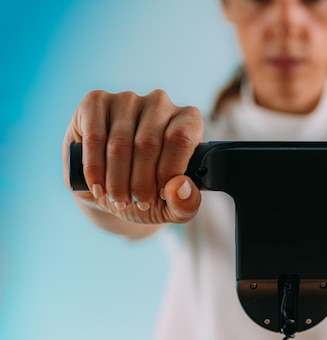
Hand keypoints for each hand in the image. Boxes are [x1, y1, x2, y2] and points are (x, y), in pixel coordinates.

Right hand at [62, 89, 203, 223]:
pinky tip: (98, 186)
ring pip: (120, 144)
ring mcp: (127, 99)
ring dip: (117, 181)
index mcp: (188, 120)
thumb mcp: (172, 207)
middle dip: (140, 183)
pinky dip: (95, 168)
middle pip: (148, 143)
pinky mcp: (96, 102)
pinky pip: (94, 137)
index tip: (161, 195)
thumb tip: (180, 187)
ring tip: (119, 199)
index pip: (181, 138)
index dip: (169, 171)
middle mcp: (160, 103)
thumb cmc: (149, 193)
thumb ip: (186, 204)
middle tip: (138, 203)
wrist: (111, 189)